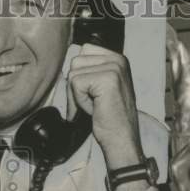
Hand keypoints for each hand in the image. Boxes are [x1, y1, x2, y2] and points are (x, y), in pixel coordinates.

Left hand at [67, 43, 143, 167]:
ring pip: (74, 73)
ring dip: (78, 94)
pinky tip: (95, 108)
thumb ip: (89, 70)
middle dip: (76, 86)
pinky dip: (80, 101)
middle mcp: (118, 59)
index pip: (83, 51)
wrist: (121, 138)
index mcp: (117, 58)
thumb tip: (68, 61)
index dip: (80, 75)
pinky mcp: (107, 79)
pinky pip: (76, 84)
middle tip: (91, 103)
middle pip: (76, 62)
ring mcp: (115, 68)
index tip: (92, 93)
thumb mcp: (99, 87)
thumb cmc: (108, 117)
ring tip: (94, 105)